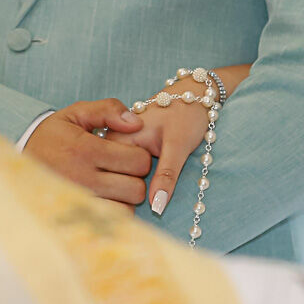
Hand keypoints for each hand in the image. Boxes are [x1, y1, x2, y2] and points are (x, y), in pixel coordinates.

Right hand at [24, 99, 150, 207]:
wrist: (14, 165)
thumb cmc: (52, 137)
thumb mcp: (75, 113)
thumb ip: (108, 110)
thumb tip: (137, 123)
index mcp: (86, 149)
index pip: (138, 161)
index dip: (138, 156)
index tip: (126, 154)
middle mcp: (84, 178)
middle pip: (136, 188)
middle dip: (134, 178)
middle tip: (120, 171)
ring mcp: (80, 202)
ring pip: (126, 208)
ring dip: (125, 198)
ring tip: (111, 185)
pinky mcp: (75, 218)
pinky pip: (110, 222)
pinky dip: (114, 213)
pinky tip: (105, 199)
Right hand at [114, 76, 212, 215]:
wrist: (194, 95)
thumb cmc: (186, 114)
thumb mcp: (179, 146)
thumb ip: (167, 176)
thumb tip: (156, 207)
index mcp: (118, 136)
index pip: (116, 177)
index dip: (138, 179)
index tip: (157, 157)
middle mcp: (109, 141)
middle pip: (115, 181)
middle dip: (137, 180)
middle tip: (158, 154)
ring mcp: (113, 146)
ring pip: (118, 180)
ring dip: (134, 179)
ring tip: (154, 155)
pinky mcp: (119, 150)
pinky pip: (121, 173)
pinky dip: (133, 176)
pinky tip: (145, 164)